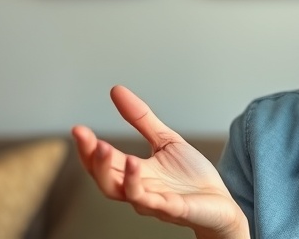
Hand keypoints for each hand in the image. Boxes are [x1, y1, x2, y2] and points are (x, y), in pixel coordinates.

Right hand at [72, 85, 248, 238]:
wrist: (221, 202)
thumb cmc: (191, 177)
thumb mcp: (165, 140)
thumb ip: (141, 119)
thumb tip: (116, 90)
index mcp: (135, 172)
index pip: (104, 162)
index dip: (89, 148)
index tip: (77, 129)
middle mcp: (139, 189)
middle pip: (106, 180)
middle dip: (93, 159)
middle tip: (85, 137)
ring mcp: (155, 201)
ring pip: (124, 193)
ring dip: (114, 172)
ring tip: (105, 149)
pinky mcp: (174, 209)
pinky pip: (154, 202)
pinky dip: (141, 187)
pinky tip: (136, 166)